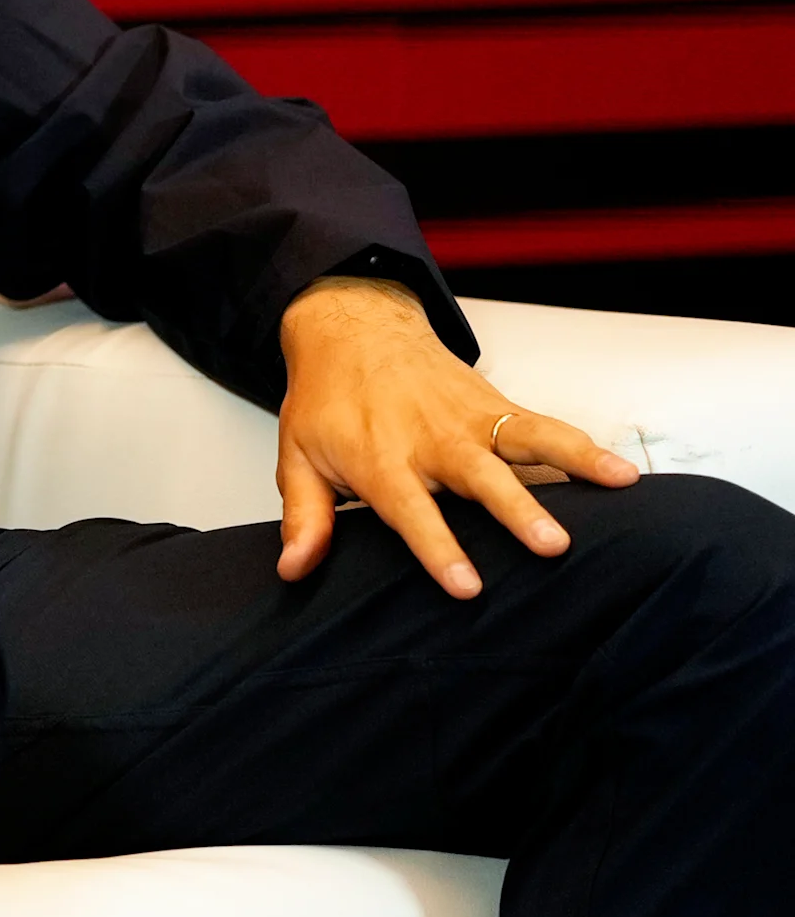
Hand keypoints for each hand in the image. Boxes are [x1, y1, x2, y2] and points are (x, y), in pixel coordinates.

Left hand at [275, 275, 639, 598]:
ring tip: (617, 484)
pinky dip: (584, 446)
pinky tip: (623, 471)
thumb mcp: (298, 455)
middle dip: (515, 511)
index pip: (410, 510)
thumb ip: (305, 516)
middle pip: (478, 478)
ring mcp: (469, 420)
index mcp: (381, 458)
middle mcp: (431, 439)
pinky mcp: (495, 407)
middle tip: (551, 545)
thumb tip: (293, 571)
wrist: (352, 330)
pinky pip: (544, 427)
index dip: (437, 547)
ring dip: (571, 463)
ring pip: (525, 442)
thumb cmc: (327, 401)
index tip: (468, 587)